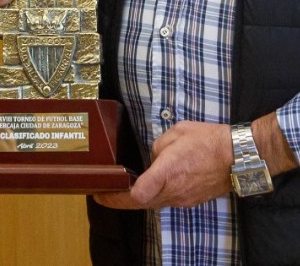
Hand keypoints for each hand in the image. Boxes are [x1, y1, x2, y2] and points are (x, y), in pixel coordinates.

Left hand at [94, 121, 231, 209]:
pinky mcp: (189, 200)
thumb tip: (152, 160)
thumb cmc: (206, 140)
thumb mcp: (176, 133)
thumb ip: (157, 147)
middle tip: (100, 195)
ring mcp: (183, 198)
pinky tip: (140, 190)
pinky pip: (165, 202)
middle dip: (117, 201)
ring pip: (152, 204)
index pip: (140, 193)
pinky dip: (150, 197)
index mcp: (168, 171)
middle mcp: (174, 189)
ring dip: (133, 200)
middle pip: (141, 203)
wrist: (236, 156)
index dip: (120, 195)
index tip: (104, 191)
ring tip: (115, 192)